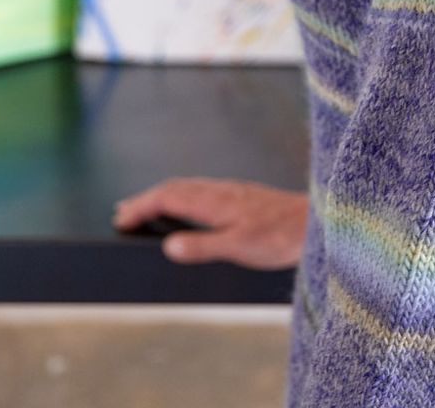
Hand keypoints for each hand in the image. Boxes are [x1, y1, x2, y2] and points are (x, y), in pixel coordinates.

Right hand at [112, 176, 308, 269]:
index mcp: (213, 201)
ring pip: (187, 187)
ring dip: (162, 196)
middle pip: (173, 188)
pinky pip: (201, 190)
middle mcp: (219, 190)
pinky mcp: (241, 196)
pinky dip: (182, 197)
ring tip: (146, 208)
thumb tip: (168, 245)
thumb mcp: (239, 247)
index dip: (141, 207)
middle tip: (123, 213)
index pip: (167, 198)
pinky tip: (188, 208)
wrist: (314, 221)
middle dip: (146, 199)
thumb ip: (203, 246)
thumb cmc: (280, 236)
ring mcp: (230, 191)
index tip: (120, 219)